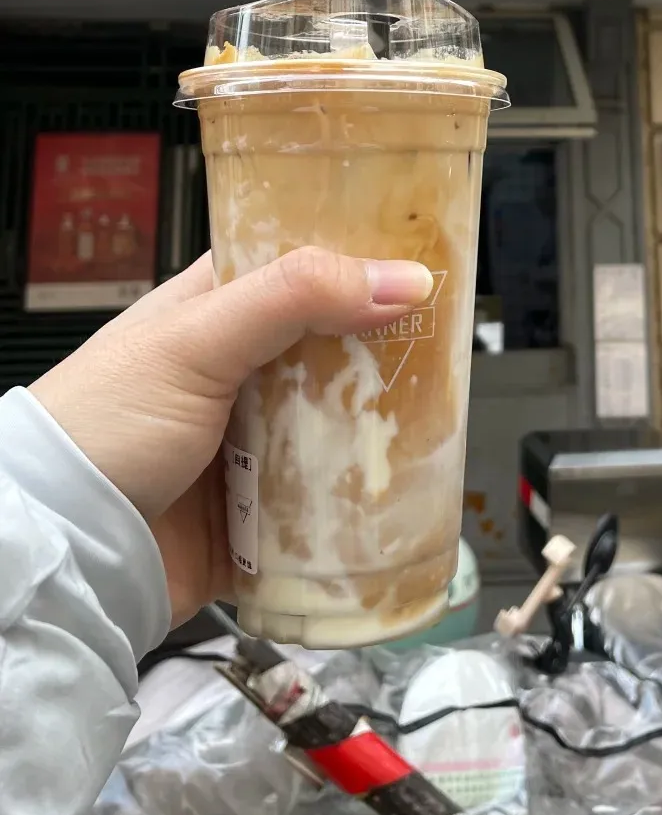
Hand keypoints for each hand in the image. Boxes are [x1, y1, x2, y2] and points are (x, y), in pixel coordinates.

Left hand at [30, 248, 433, 626]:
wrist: (59, 555)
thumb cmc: (96, 428)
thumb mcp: (195, 339)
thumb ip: (294, 297)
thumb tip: (401, 277)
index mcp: (217, 310)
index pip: (304, 265)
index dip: (362, 260)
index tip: (426, 260)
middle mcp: (239, 373)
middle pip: (335, 349)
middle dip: (387, 352)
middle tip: (449, 347)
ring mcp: (252, 442)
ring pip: (340, 426)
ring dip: (379, 430)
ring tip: (439, 419)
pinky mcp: (261, 511)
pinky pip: (327, 501)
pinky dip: (359, 499)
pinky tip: (399, 491)